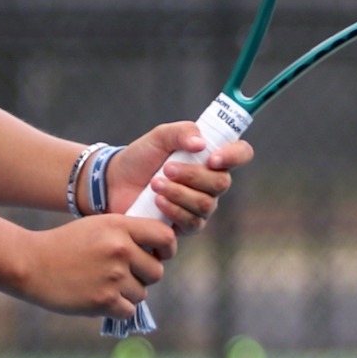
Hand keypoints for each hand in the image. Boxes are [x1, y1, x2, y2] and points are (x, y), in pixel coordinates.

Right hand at [14, 216, 174, 319]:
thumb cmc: (66, 244)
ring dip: (127, 293)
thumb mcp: (97, 226)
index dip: (166, 249)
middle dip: (143, 276)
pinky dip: (117, 308)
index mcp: (119, 226)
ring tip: (102, 283)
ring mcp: (113, 276)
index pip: (165, 238)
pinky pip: (128, 310)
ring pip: (141, 293)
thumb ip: (127, 235)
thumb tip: (159, 251)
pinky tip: (98, 296)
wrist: (32, 264)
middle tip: (121, 274)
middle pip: (156, 272)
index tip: (157, 255)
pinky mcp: (104, 300)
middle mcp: (120, 249)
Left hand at [103, 122, 254, 233]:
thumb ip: (180, 132)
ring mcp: (200, 205)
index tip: (212, 158)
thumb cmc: (141, 157)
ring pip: (206, 205)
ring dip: (179, 193)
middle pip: (222, 183)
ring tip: (155, 184)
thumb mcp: (158, 136)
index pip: (241, 153)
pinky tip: (157, 201)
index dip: (234, 156)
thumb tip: (201, 144)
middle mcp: (210, 183)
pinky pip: (192, 222)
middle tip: (167, 169)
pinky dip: (174, 210)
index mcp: (210, 156)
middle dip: (193, 176)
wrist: (115, 182)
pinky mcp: (185, 225)